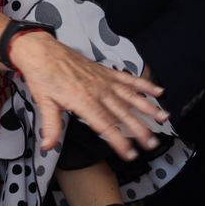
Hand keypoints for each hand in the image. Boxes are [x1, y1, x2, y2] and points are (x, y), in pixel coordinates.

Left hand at [8, 32, 169, 159]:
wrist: (41, 50)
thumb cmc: (42, 76)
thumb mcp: (44, 102)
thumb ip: (51, 126)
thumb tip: (48, 146)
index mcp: (82, 101)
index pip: (105, 125)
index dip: (119, 141)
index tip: (130, 154)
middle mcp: (97, 91)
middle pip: (123, 113)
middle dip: (139, 129)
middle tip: (152, 143)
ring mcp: (104, 81)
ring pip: (130, 96)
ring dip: (148, 108)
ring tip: (163, 119)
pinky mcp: (105, 72)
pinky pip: (128, 79)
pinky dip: (143, 85)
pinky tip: (157, 91)